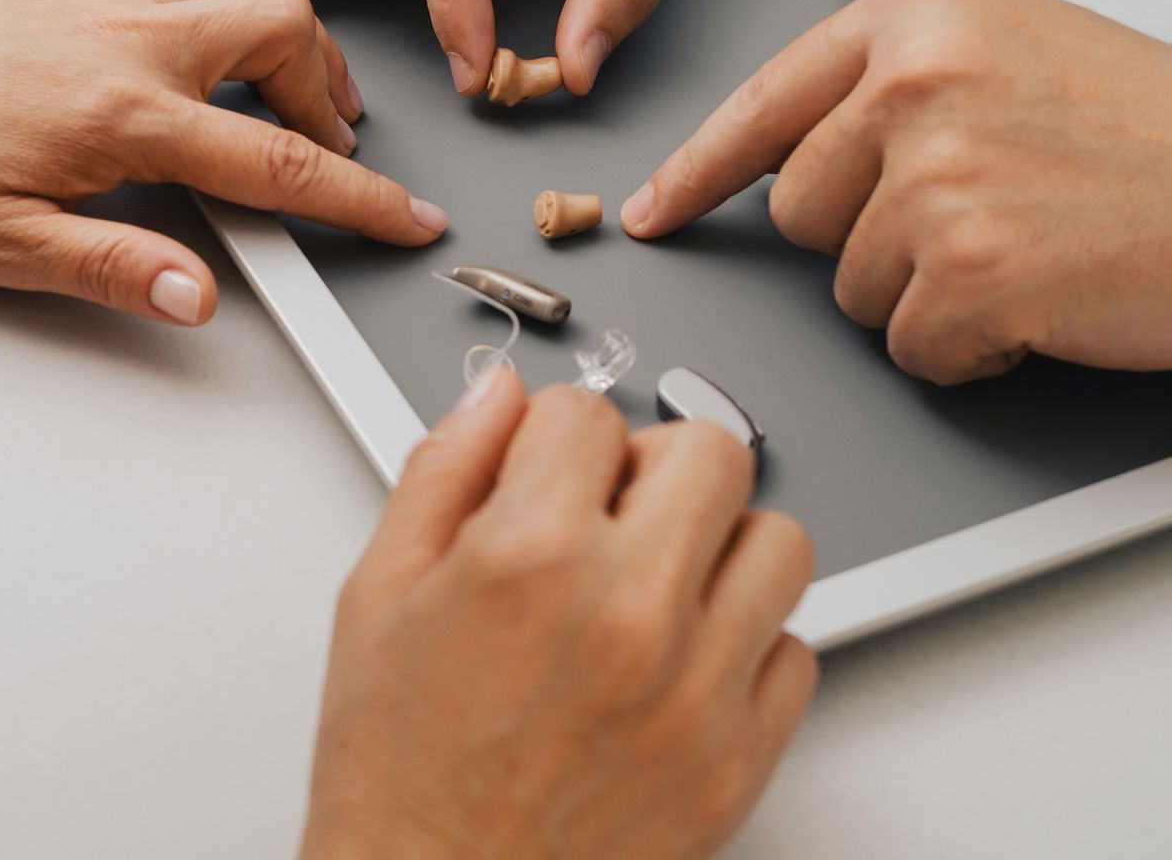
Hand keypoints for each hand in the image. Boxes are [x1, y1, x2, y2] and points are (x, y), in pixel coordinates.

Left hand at [0, 0, 447, 324]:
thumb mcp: (4, 248)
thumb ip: (114, 269)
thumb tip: (196, 294)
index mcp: (123, 112)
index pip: (279, 161)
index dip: (359, 197)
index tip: (405, 214)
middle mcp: (127, 35)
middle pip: (287, 34)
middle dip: (333, 91)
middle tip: (331, 148)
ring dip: (287, 47)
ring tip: (285, 105)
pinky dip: (231, 18)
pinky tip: (203, 65)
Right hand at [301, 370, 815, 859]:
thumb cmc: (396, 774)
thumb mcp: (376, 596)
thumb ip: (441, 471)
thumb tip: (496, 396)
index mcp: (528, 555)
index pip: (587, 412)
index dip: (552, 438)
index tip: (541, 474)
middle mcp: (628, 610)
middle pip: (710, 451)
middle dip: (652, 465)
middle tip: (609, 513)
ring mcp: (697, 686)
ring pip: (777, 542)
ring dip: (719, 545)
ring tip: (658, 583)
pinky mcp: (739, 758)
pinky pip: (795, 652)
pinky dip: (747, 645)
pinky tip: (680, 662)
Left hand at [623, 0, 1171, 381]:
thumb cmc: (1163, 130)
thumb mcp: (1009, 50)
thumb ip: (896, 83)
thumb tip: (801, 153)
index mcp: (915, 13)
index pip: (762, 100)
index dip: (699, 169)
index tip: (655, 210)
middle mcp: (912, 78)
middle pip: (802, 212)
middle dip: (873, 242)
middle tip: (984, 220)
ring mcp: (937, 171)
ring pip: (852, 290)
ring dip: (929, 297)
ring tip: (1030, 249)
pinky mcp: (971, 266)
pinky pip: (913, 348)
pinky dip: (972, 349)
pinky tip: (1043, 299)